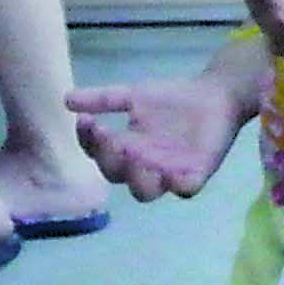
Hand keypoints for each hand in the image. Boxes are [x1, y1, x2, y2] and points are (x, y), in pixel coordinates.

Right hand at [72, 74, 249, 199]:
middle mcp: (145, 166)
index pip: (99, 154)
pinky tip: (173, 175)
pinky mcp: (198, 172)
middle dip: (110, 159)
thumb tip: (66, 99)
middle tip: (111, 137)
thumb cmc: (174, 98)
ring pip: (147, 192)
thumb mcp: (135, 95)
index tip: (86, 121)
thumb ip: (104, 99)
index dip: (89, 142)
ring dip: (137, 178)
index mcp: (126, 150)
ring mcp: (171, 172)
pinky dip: (179, 186)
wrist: (217, 93)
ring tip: (136, 155)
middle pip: (117, 176)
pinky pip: (186, 189)